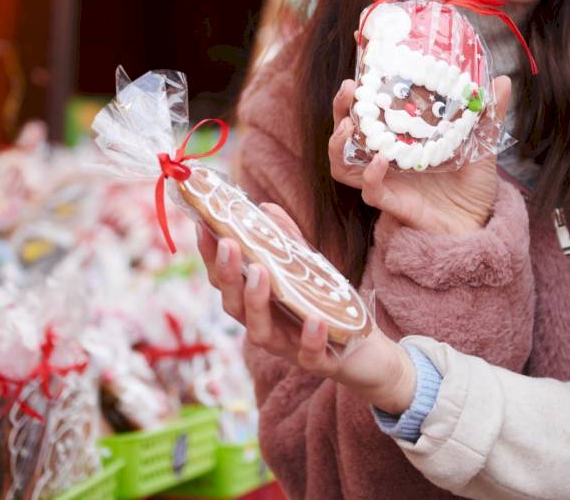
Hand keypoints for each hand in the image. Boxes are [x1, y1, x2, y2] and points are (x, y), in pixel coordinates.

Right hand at [196, 205, 417, 413]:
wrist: (365, 351)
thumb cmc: (327, 308)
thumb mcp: (308, 269)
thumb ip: (287, 241)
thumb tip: (265, 207)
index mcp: (258, 305)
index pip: (225, 281)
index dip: (211, 257)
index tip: (204, 226)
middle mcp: (266, 327)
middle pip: (233, 306)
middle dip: (228, 275)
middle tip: (227, 244)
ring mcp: (288, 347)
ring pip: (260, 332)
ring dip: (257, 302)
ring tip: (260, 272)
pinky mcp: (318, 362)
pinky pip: (309, 355)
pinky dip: (309, 338)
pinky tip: (314, 320)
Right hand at [328, 76, 512, 233]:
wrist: (478, 224)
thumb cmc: (473, 186)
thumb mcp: (482, 144)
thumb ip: (487, 115)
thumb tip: (503, 81)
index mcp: (401, 137)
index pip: (369, 109)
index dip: (359, 88)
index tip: (360, 60)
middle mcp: (386, 156)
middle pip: (346, 131)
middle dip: (341, 108)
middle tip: (348, 89)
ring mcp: (385, 179)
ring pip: (343, 162)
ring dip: (339, 142)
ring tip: (351, 125)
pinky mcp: (392, 202)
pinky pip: (369, 190)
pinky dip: (371, 175)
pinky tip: (381, 160)